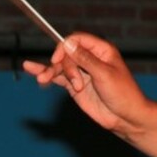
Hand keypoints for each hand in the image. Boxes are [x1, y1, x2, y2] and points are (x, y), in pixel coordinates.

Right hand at [23, 32, 147, 136]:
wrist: (125, 117)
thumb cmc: (122, 93)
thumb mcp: (104, 74)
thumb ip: (85, 59)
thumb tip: (68, 43)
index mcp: (102, 50)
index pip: (77, 39)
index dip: (65, 46)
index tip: (57, 59)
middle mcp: (90, 58)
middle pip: (66, 53)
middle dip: (64, 66)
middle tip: (75, 83)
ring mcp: (81, 72)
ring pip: (60, 65)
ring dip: (50, 72)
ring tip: (42, 80)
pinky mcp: (75, 85)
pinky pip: (57, 77)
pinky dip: (45, 74)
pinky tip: (31, 69)